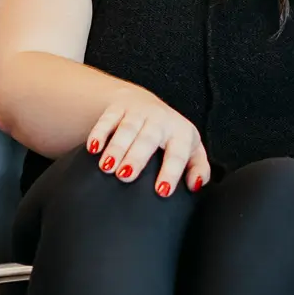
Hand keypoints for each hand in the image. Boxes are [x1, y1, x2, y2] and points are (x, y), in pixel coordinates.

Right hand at [86, 89, 208, 197]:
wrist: (145, 103)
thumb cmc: (169, 134)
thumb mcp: (191, 149)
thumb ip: (199, 168)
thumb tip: (195, 184)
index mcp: (181, 133)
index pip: (177, 153)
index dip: (171, 172)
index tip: (161, 190)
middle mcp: (160, 120)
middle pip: (148, 139)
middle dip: (136, 157)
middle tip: (126, 176)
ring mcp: (138, 112)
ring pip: (127, 129)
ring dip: (116, 147)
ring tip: (107, 167)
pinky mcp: (118, 108)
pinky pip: (107, 119)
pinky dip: (99, 133)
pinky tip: (94, 148)